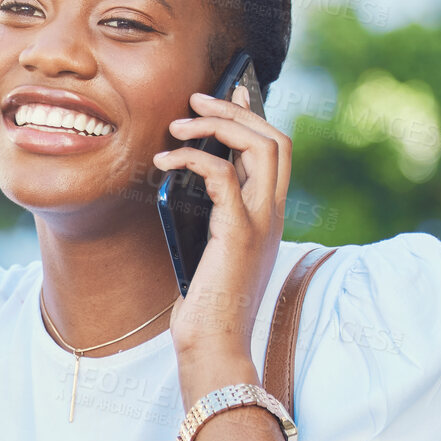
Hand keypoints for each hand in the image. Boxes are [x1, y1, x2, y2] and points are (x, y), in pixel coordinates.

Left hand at [154, 84, 292, 370]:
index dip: (253, 117)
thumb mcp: (210, 248)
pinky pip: (224, 176)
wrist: (215, 344)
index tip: (226, 96)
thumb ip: (211, 215)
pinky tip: (165, 161)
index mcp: (268, 215)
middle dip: (235, 110)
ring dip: (218, 126)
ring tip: (177, 124)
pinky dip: (194, 159)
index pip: (276, 151)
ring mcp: (262, 223)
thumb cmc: (205, 302)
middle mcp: (273, 214)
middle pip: (275, 139)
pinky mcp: (239, 233)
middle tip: (195, 100)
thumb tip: (185, 177)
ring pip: (262, 148)